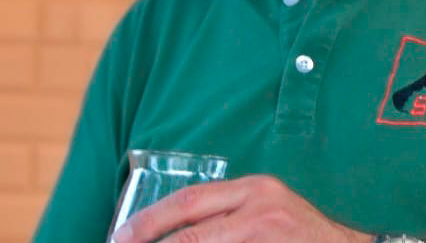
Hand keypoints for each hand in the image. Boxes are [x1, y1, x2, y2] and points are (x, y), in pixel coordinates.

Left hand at [111, 174, 373, 242]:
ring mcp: (267, 236)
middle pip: (190, 233)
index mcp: (255, 189)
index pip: (190, 201)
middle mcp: (260, 209)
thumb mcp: (268, 207)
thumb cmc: (305, 232)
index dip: (150, 221)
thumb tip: (176, 230)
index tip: (120, 236)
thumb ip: (229, 213)